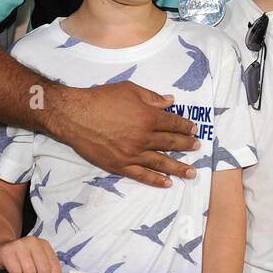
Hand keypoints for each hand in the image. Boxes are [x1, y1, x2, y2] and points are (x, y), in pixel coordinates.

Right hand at [55, 82, 200, 188]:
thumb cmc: (101, 99)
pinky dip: (156, 180)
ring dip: (178, 168)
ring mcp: (132, 154)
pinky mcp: (120, 165)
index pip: (172, 123)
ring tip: (191, 172)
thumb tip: (170, 101)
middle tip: (197, 147)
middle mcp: (143, 137)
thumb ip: (152, 97)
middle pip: (171, 143)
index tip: (193, 129)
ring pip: (161, 162)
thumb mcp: (129, 90)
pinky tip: (167, 183)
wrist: (75, 116)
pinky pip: (142, 175)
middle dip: (186, 145)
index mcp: (147, 117)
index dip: (185, 126)